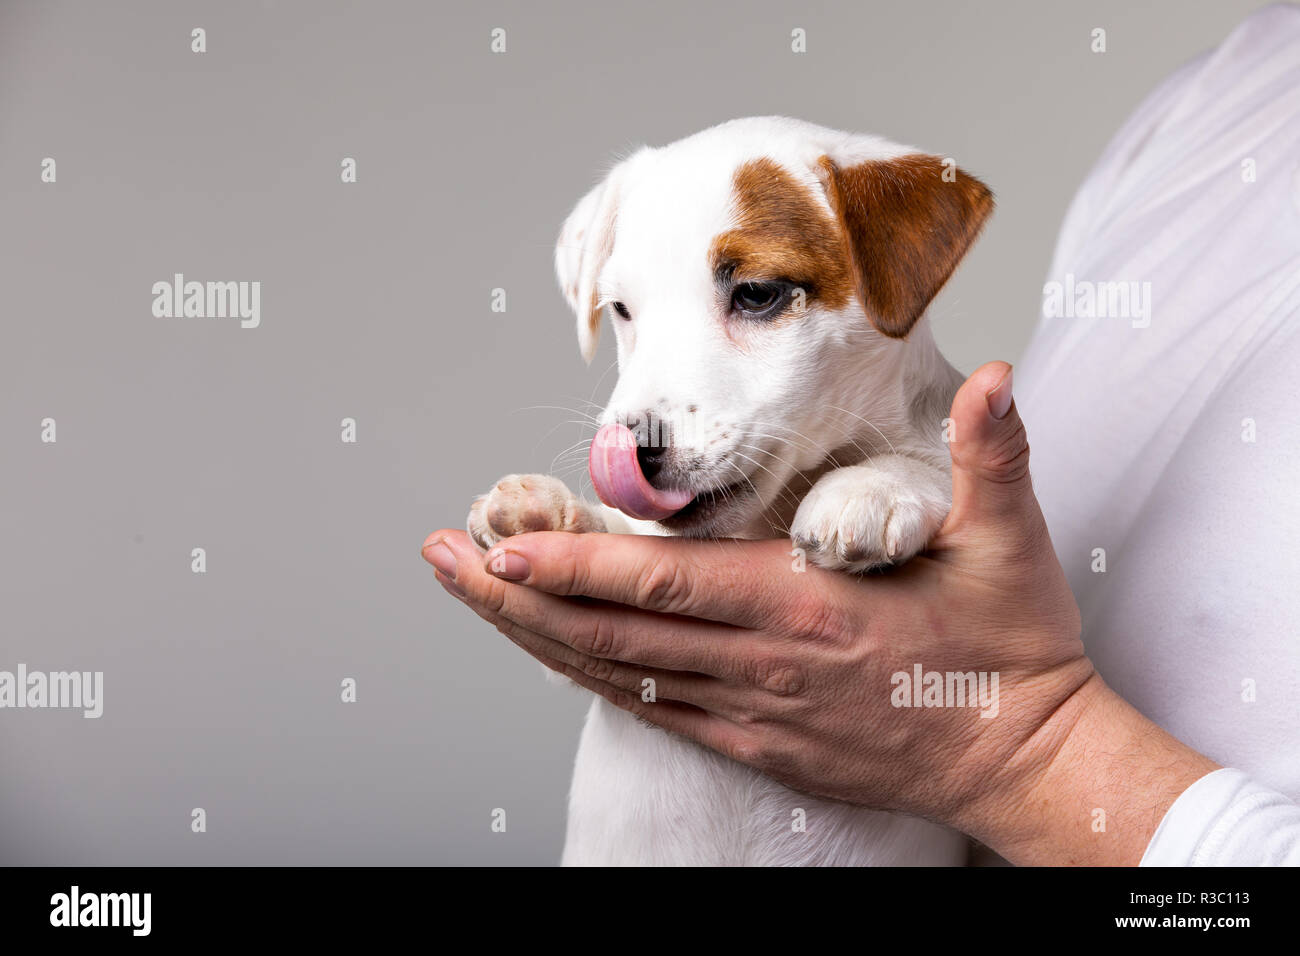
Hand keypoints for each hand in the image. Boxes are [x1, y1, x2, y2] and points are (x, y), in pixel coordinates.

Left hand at [423, 362, 1216, 863]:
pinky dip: (591, 679)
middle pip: (610, 635)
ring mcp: (752, 713)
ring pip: (617, 677)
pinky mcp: (757, 745)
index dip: (574, 569)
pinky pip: (654, 711)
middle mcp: (761, 666)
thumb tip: (992, 380)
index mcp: (804, 609)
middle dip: (516, 598)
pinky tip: (549, 655)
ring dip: (534, 637)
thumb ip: (988, 456)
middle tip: (444, 558)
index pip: (665, 588)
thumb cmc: (1009, 649)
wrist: (1022, 757)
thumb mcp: (1008, 542)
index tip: (503, 545)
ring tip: (471, 594)